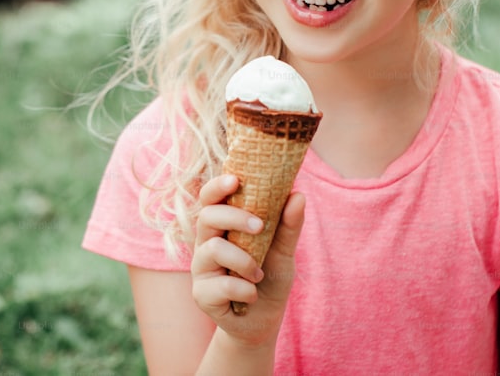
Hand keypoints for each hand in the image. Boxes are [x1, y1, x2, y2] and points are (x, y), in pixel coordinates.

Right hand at [191, 173, 305, 347]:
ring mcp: (201, 268)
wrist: (264, 321)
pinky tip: (253, 294)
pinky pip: (220, 285)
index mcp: (223, 226)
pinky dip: (244, 289)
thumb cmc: (270, 278)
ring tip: (259, 273)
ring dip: (242, 260)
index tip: (236, 179)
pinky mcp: (202, 295)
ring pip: (212, 249)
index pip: (211, 198)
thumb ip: (289, 226)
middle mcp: (207, 242)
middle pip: (207, 216)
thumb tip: (298, 194)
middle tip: (260, 226)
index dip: (218, 186)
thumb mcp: (284, 251)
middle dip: (235, 217)